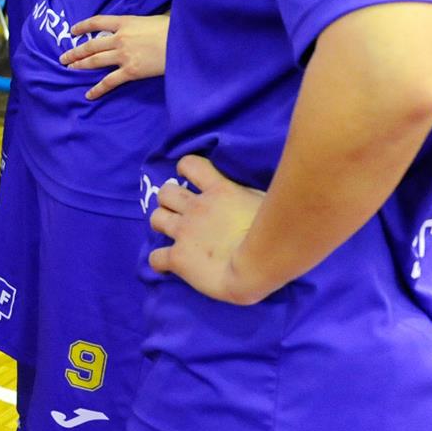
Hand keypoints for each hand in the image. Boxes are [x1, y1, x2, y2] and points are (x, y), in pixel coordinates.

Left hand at [61, 12, 168, 98]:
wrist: (183, 42)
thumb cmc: (174, 28)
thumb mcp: (156, 18)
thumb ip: (143, 24)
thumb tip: (145, 26)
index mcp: (125, 22)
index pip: (98, 22)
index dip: (83, 26)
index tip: (73, 30)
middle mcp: (120, 38)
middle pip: (91, 45)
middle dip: (76, 51)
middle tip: (64, 57)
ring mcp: (123, 55)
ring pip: (95, 61)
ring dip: (80, 65)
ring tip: (69, 69)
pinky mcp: (130, 71)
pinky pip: (109, 81)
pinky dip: (97, 89)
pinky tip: (88, 95)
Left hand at [147, 155, 266, 303]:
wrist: (260, 264)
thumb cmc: (276, 231)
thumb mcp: (264, 201)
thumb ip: (247, 196)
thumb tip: (246, 196)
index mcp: (219, 191)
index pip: (191, 165)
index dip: (185, 169)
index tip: (187, 178)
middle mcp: (196, 208)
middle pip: (165, 193)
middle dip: (169, 201)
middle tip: (179, 211)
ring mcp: (184, 232)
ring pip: (155, 219)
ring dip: (161, 223)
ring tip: (171, 232)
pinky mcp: (178, 258)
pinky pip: (155, 258)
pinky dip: (159, 261)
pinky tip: (168, 265)